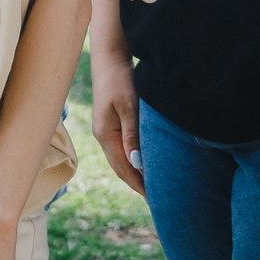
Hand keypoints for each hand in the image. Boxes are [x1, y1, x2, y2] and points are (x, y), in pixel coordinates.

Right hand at [89, 49, 143, 197]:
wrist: (109, 58)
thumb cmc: (120, 79)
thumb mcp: (128, 106)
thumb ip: (132, 134)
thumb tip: (136, 162)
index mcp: (106, 134)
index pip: (124, 168)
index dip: (139, 185)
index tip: (154, 199)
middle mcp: (103, 136)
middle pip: (120, 168)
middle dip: (137, 184)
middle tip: (155, 200)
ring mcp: (105, 130)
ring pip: (120, 160)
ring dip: (134, 174)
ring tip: (150, 187)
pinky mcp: (110, 124)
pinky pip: (121, 150)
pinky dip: (132, 161)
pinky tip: (142, 164)